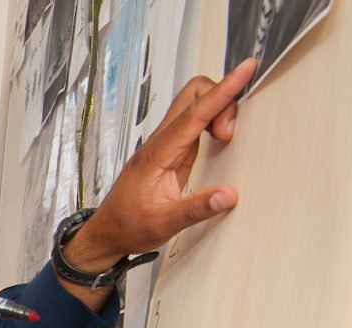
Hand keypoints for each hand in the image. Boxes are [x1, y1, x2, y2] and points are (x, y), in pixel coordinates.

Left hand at [74, 59, 254, 267]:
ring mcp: (165, 145)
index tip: (244, 70)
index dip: (223, 90)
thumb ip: (196, 209)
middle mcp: (160, 143)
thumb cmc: (125, 226)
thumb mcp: (162, 224)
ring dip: (218, 109)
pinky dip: (212, 119)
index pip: (194, 113)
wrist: (107, 233)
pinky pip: (195, 123)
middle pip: (192, 95)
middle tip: (230, 130)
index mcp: (156, 154)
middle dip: (220, 97)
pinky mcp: (171, 152)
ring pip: (194, 106)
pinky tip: (220, 133)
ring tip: (226, 135)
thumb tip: (226, 195)